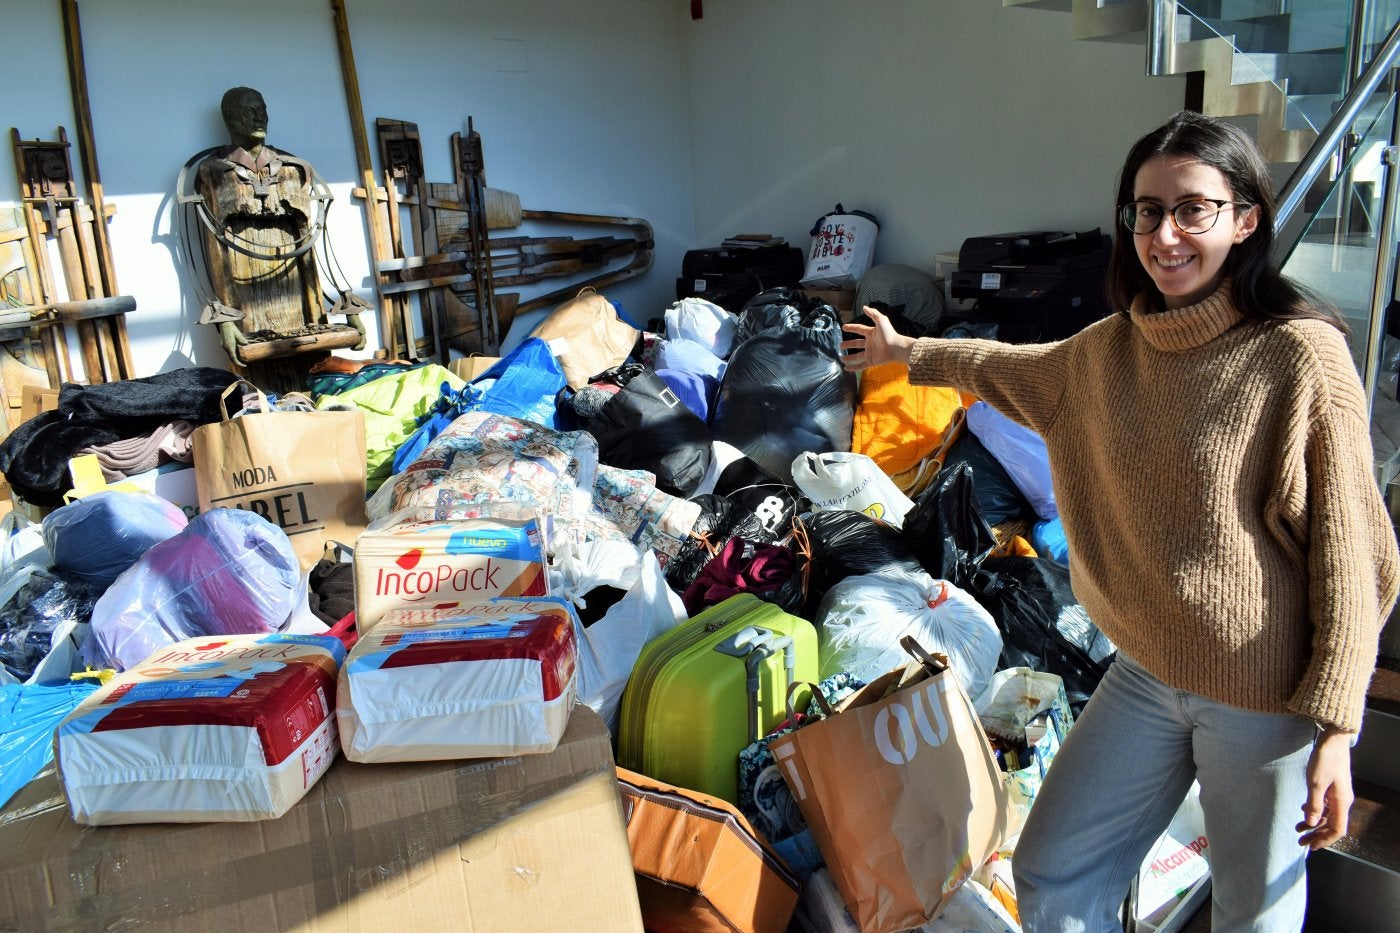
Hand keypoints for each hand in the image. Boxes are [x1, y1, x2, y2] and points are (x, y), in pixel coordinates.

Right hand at [840, 306, 914, 371]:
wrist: (896, 347)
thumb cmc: (889, 333)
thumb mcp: (881, 320)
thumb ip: (873, 313)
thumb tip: (864, 307)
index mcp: (871, 333)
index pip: (859, 329)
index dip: (851, 328)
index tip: (843, 327)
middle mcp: (870, 343)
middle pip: (856, 343)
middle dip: (848, 344)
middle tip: (840, 345)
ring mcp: (870, 353)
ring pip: (857, 356)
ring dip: (849, 357)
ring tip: (841, 358)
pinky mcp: (871, 361)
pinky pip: (861, 365)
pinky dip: (853, 368)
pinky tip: (846, 369)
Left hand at [1296, 727, 1354, 849]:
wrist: (1333, 740)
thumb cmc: (1325, 759)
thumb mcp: (1316, 783)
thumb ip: (1314, 804)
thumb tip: (1311, 823)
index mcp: (1341, 802)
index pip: (1337, 829)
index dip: (1324, 840)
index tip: (1311, 846)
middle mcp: (1342, 800)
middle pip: (1332, 825)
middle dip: (1317, 835)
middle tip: (1301, 842)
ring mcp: (1337, 794)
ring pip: (1327, 815)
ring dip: (1314, 823)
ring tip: (1298, 829)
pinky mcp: (1332, 787)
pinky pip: (1325, 805)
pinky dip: (1315, 811)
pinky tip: (1304, 811)